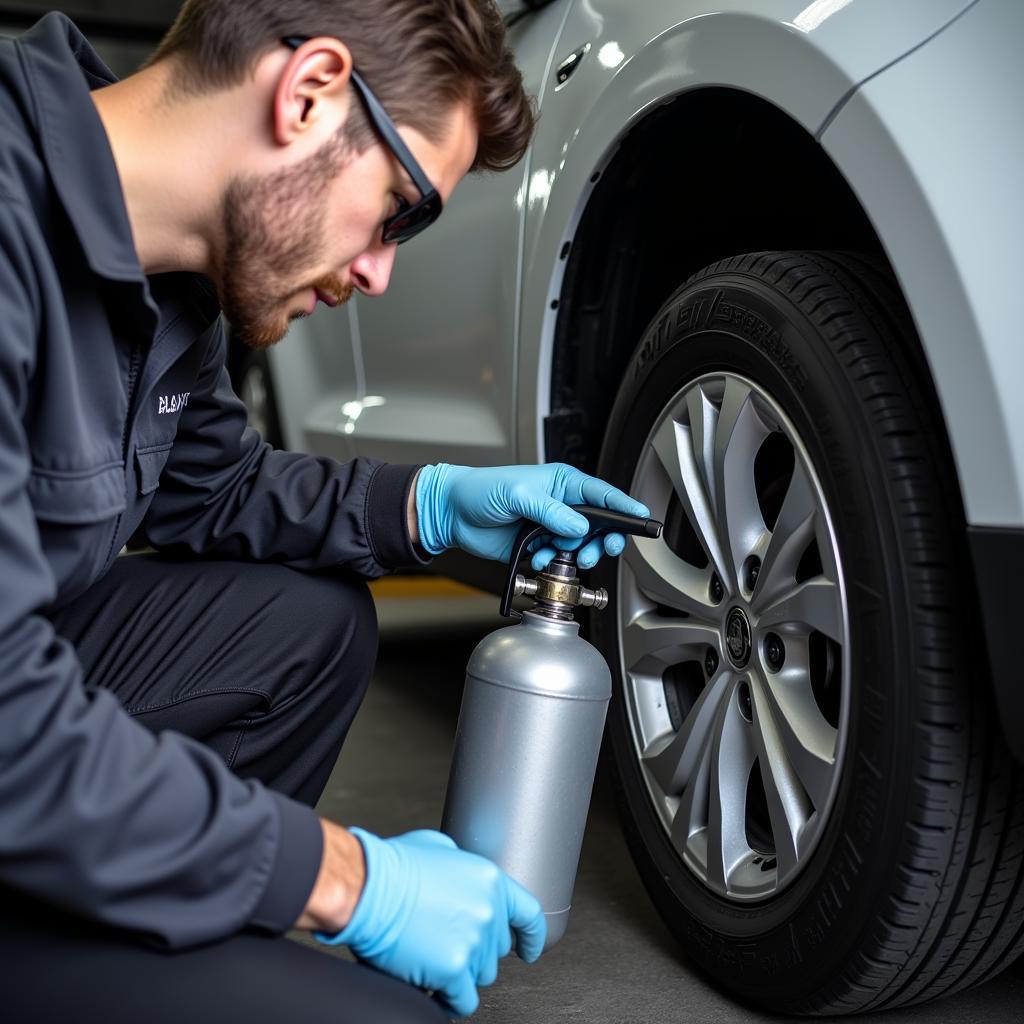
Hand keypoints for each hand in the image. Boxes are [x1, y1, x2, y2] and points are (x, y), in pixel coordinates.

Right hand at [315, 829, 545, 1017]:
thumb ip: (460, 864)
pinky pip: (464, 1000)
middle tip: (447, 942)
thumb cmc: (392, 867)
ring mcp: (474, 941)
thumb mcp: (437, 847)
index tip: (528, 949)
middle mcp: (488, 910)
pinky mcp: (454, 969)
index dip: (532, 936)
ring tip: (434, 958)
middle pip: (498, 949)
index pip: (529, 913)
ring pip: (482, 975)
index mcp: (489, 879)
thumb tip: (459, 876)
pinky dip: (450, 1001)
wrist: (367, 889)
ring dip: (461, 972)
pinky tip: (437, 991)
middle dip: (476, 949)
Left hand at [414, 462, 648, 568]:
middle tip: (598, 549)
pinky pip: (557, 560)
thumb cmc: (481, 490)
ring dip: (574, 555)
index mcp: (561, 483)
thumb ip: (551, 512)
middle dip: (601, 540)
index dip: (623, 506)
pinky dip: (552, 563)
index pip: (601, 494)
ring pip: (579, 546)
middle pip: (597, 525)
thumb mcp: (519, 494)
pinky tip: (537, 558)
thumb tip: (577, 527)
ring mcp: (549, 526)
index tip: (641, 517)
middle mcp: (560, 505)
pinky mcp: (537, 546)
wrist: (453, 513)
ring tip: (560, 555)